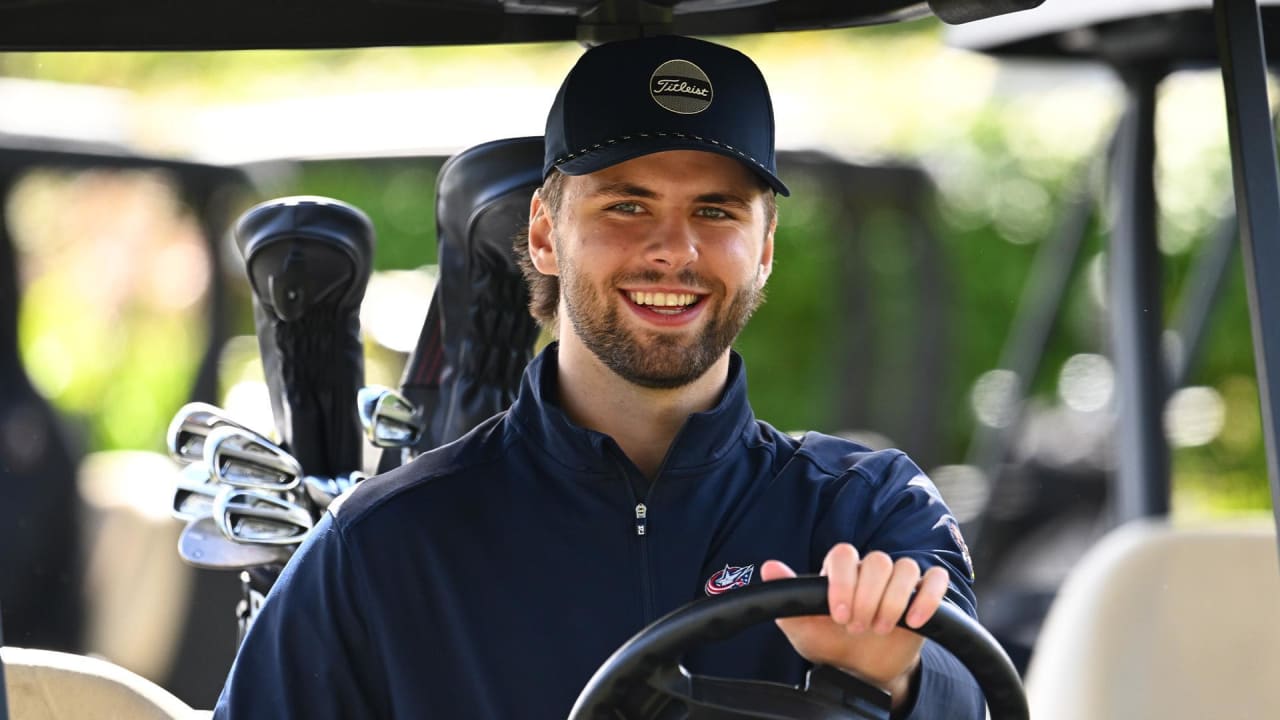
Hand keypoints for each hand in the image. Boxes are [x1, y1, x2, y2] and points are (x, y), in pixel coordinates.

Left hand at [760, 544, 949, 707]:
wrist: (858, 671)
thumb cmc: (828, 644)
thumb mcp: (802, 626)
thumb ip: (787, 596)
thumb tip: (768, 567)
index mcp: (841, 572)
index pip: (844, 554)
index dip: (843, 582)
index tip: (838, 615)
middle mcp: (870, 572)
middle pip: (878, 560)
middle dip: (868, 597)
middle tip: (857, 627)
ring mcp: (898, 583)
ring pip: (905, 568)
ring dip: (893, 600)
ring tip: (881, 629)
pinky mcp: (922, 597)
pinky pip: (935, 580)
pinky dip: (929, 597)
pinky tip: (915, 620)